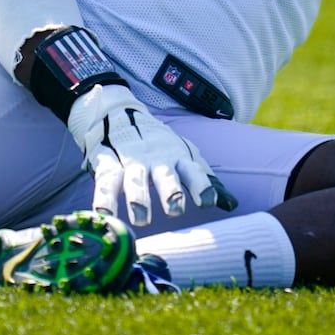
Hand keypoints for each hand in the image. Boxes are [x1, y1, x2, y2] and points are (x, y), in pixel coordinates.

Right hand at [65, 83, 236, 226]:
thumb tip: (231, 204)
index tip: (207, 202)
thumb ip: (205, 180)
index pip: (194, 171)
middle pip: (165, 176)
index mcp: (178, 157)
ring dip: (138, 198)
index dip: (201, 185)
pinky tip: (103, 216)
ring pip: (134, 180)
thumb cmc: (160, 145)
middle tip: (175, 211)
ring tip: (141, 220)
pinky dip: (103, 200)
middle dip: (170, 192)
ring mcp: (131, 161)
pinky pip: (105, 183)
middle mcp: (155, 159)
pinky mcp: (107, 164)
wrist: (119, 114)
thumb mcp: (185, 155)